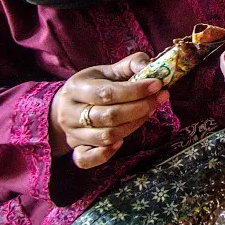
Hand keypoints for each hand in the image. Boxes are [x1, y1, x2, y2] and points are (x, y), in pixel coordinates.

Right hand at [49, 53, 167, 168]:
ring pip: (106, 136)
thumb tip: (150, 66)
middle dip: (139, 108)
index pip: (107, 93)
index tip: (157, 85)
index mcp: (76, 88)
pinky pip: (87, 159)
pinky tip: (122, 142)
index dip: (135, 90)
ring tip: (149, 112)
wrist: (65, 107)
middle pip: (109, 116)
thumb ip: (130, 65)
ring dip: (133, 125)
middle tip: (159, 99)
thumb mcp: (107, 71)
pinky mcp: (76, 150)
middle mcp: (70, 113)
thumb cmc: (92, 86)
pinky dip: (105, 153)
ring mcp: (72, 134)